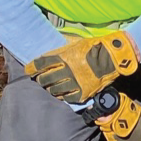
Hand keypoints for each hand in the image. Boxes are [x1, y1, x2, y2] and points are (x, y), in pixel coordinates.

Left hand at [25, 29, 140, 102]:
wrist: (112, 57)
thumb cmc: (95, 46)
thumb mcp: (76, 42)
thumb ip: (63, 47)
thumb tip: (54, 46)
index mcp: (63, 57)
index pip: (42, 64)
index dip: (32, 67)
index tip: (28, 70)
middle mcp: (66, 71)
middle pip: (46, 78)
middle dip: (41, 79)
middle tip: (40, 79)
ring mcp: (74, 83)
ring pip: (55, 90)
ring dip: (50, 89)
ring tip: (50, 88)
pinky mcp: (82, 92)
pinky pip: (67, 98)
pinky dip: (63, 96)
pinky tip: (61, 95)